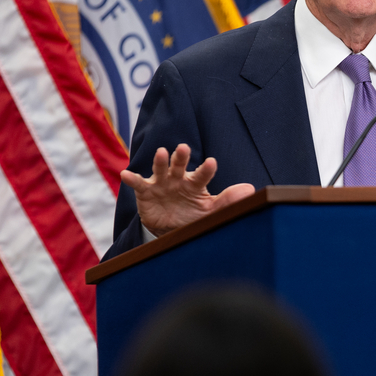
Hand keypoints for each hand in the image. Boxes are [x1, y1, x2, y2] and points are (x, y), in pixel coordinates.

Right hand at [120, 144, 254, 236]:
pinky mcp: (146, 192)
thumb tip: (250, 189)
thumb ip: (228, 200)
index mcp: (195, 183)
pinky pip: (138, 184)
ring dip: (159, 161)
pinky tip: (125, 174)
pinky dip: (132, 179)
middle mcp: (178, 179)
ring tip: (160, 152)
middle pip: (180, 165)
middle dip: (181, 157)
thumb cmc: (193, 214)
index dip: (206, 169)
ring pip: (160, 169)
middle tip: (184, 147)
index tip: (212, 162)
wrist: (170, 227)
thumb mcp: (211, 210)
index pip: (202, 174)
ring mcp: (161, 183)